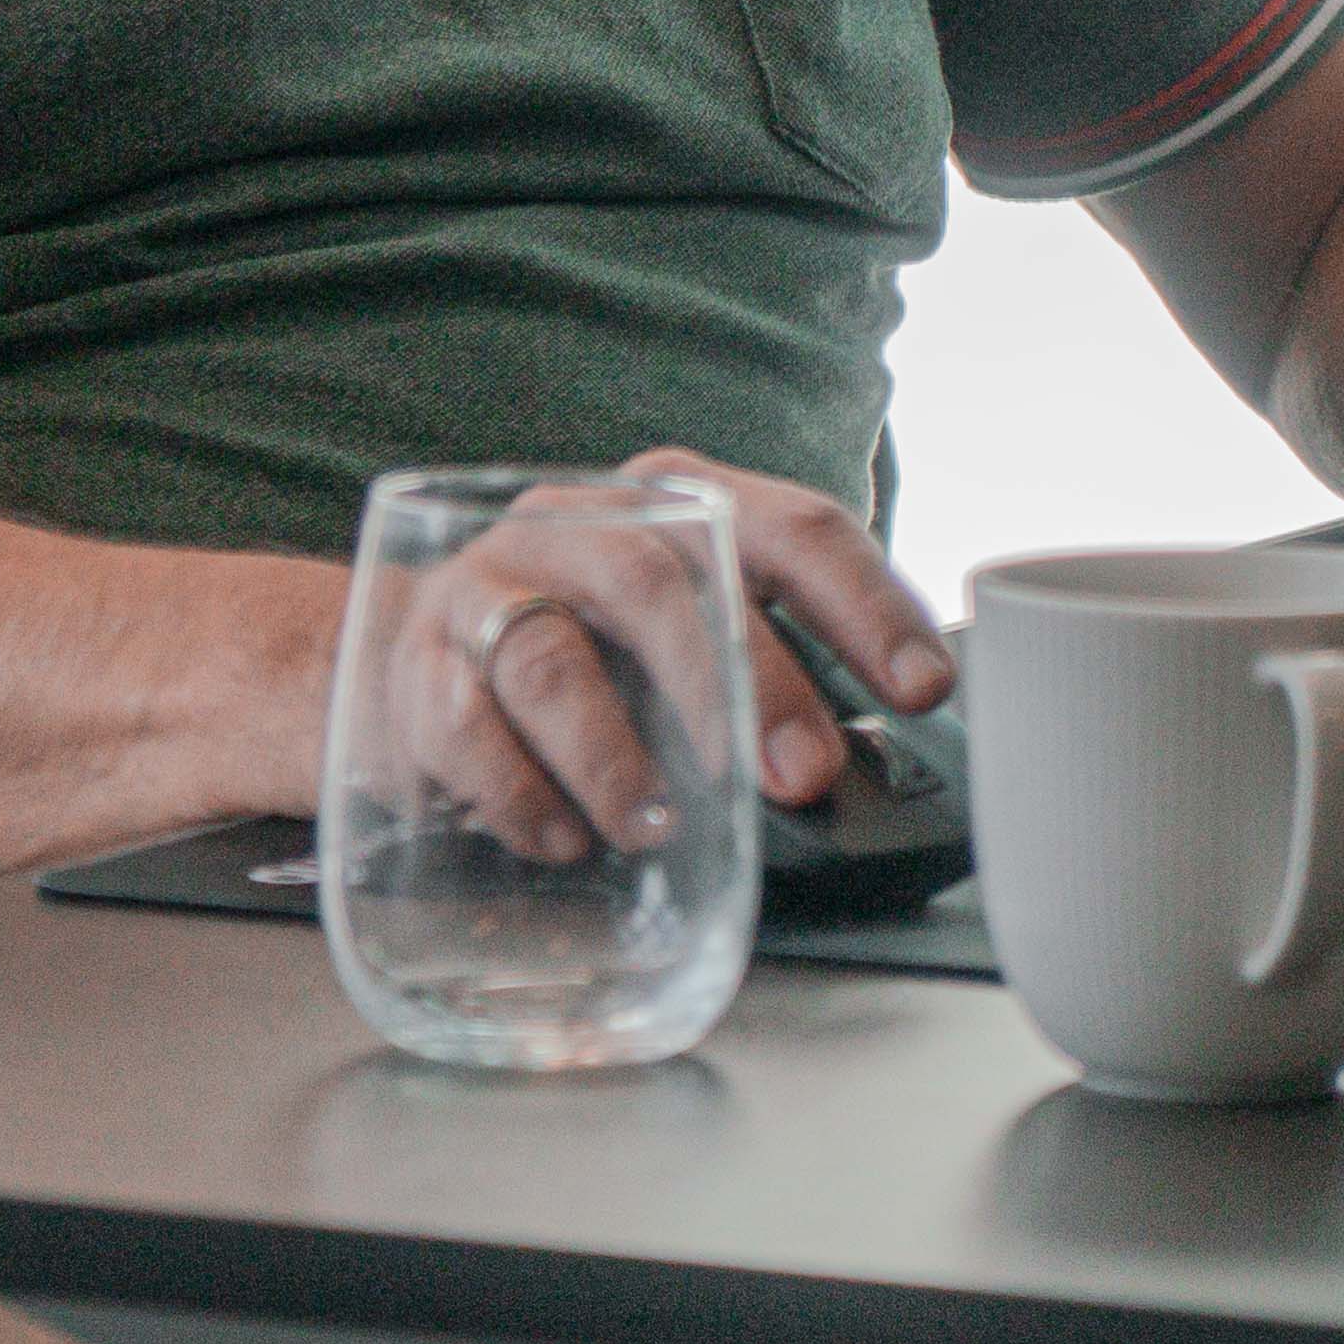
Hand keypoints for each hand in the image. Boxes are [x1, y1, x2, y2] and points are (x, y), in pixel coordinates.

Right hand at [380, 455, 955, 861]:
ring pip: (550, 654)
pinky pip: (464, 724)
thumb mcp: (688, 634)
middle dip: (746, 682)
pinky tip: (561, 839)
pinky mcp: (419, 665)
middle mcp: (582, 523)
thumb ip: (771, 674)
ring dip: (612, 752)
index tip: (925, 688)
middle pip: (665, 581)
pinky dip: (518, 792)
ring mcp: (492, 587)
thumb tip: (870, 769)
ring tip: (655, 828)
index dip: (866, 605)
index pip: (790, 529)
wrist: (418, 656)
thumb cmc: (594, 651)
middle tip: (804, 777)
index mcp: (676, 504)